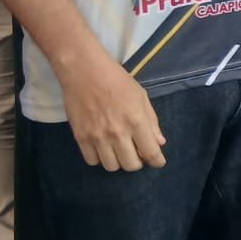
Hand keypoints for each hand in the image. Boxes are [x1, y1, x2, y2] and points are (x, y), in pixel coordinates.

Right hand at [57, 51, 166, 171]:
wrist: (85, 73)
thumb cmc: (117, 81)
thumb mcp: (141, 97)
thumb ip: (151, 122)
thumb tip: (159, 143)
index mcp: (136, 121)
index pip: (150, 152)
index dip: (157, 161)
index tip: (158, 163)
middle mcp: (118, 133)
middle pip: (130, 165)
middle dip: (138, 163)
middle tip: (137, 154)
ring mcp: (97, 137)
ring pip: (111, 166)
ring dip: (119, 162)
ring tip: (120, 151)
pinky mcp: (80, 138)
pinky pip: (92, 161)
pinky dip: (100, 159)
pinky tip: (103, 149)